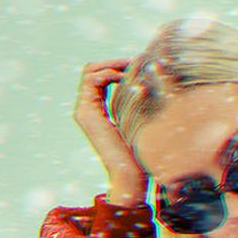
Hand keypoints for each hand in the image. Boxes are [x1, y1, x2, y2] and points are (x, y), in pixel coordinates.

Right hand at [74, 58, 145, 206]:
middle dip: (114, 62)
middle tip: (136, 61)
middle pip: (92, 70)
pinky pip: (91, 80)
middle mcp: (87, 109)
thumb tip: (153, 87)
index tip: (139, 66)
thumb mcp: (140, 122)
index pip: (101, 77)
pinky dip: (109, 74)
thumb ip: (138, 105)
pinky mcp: (86, 113)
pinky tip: (127, 78)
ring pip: (90, 72)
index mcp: (98, 110)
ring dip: (112, 65)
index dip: (118, 67)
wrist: (130, 176)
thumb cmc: (141, 154)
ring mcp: (84, 111)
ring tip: (133, 66)